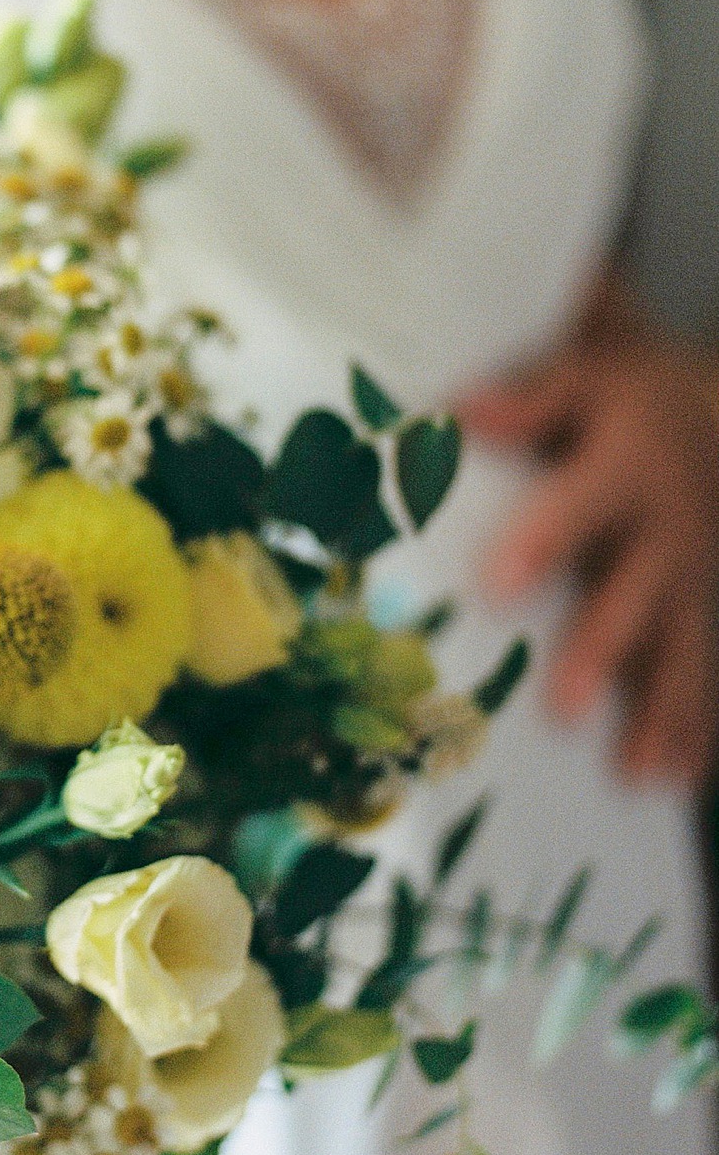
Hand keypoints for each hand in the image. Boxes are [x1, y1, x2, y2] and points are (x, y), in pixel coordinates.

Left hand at [461, 327, 718, 786]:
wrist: (715, 411)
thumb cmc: (621, 398)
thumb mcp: (586, 377)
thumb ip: (530, 398)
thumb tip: (461, 410)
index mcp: (627, 463)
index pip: (581, 503)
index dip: (544, 542)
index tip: (500, 587)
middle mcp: (668, 526)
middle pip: (635, 592)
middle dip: (602, 650)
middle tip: (563, 708)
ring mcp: (693, 574)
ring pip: (679, 645)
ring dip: (660, 710)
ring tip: (634, 774)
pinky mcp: (704, 606)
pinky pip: (704, 667)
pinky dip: (694, 724)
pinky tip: (675, 778)